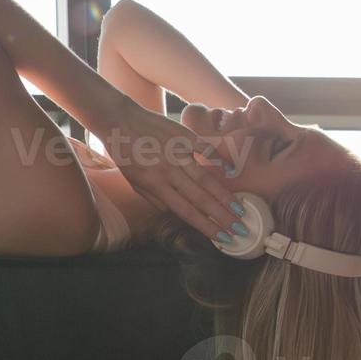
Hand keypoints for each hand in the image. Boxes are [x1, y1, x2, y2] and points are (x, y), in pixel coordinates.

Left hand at [101, 99, 242, 241]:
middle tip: (241, 229)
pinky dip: (220, 158)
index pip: (185, 211)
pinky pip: (206, 148)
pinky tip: (232, 170)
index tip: (222, 238)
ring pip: (206, 178)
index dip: (206, 226)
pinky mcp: (183, 135)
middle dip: (222, 217)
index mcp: (156, 185)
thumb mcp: (134, 182)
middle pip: (200, 199)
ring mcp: (178, 152)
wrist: (119, 121)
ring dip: (224, 196)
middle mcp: (169, 171)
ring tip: (241, 210)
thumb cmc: (125, 154)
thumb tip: (176, 213)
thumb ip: (155, 199)